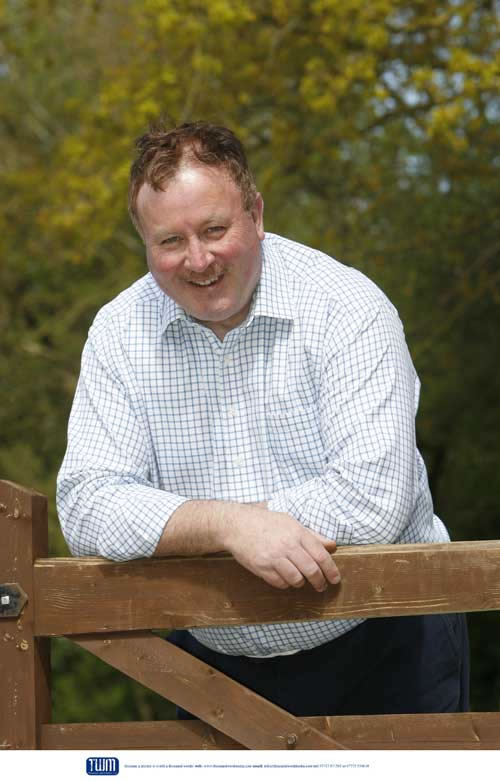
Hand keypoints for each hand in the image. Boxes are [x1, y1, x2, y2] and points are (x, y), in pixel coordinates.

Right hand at [223, 505, 339, 591]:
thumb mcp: (291, 523)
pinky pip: (280, 583)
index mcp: (297, 533)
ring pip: (297, 580)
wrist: (238, 525)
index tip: (335, 579)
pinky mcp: (262, 568)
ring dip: (301, 583)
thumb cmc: (267, 523)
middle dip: (320, 582)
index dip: (331, 570)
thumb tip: (332, 545)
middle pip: (311, 570)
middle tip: (321, 586)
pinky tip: (284, 578)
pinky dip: (285, 584)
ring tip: (300, 580)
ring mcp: (274, 558)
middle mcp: (287, 546)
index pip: (321, 555)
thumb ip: (313, 535)